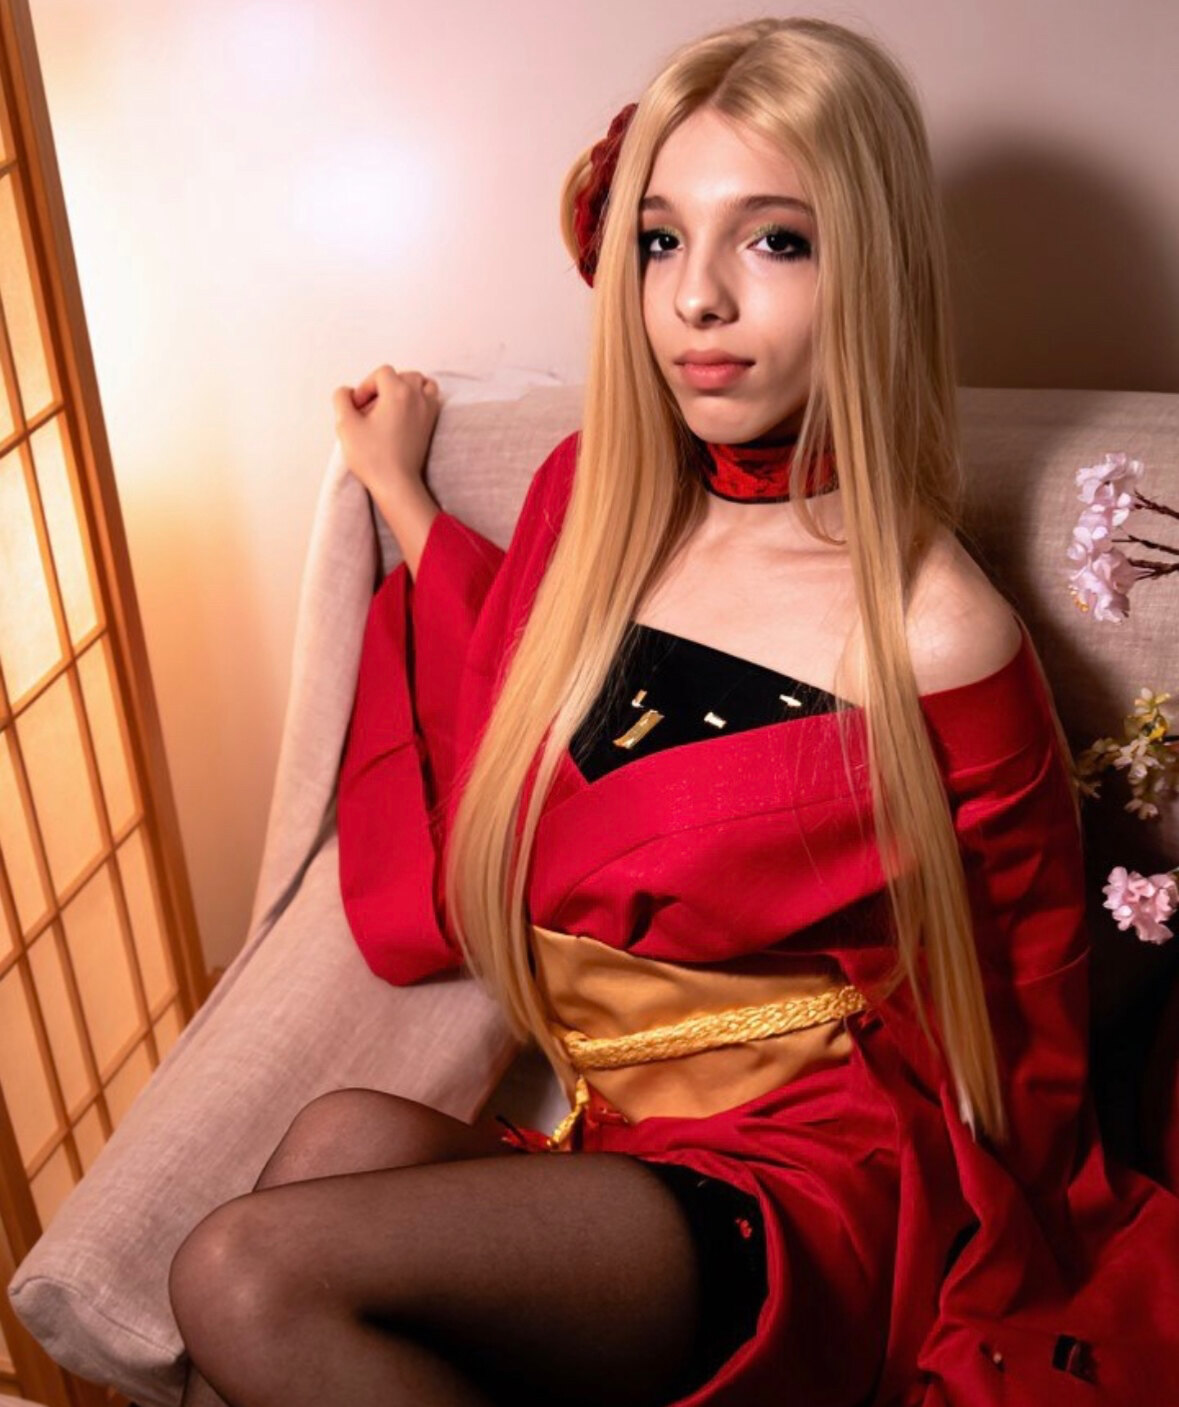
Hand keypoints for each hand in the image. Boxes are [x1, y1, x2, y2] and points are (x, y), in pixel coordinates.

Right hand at [332, 365, 440, 500]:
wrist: (397, 484)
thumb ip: (341, 399)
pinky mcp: (432, 424)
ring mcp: (429, 410)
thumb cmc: (372, 457)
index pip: (382, 373)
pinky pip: (431, 399)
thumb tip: (347, 391)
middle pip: (403, 375)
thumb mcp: (345, 425)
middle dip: (385, 386)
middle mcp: (417, 397)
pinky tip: (403, 415)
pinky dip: (419, 399)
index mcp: (398, 392)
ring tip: (390, 406)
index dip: (366, 386)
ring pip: (422, 383)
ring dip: (406, 388)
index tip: (358, 407)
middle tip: (371, 408)